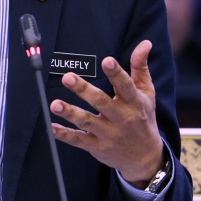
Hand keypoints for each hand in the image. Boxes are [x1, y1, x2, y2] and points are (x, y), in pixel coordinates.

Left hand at [50, 40, 163, 187]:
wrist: (146, 157)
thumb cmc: (144, 118)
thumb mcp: (146, 93)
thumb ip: (140, 68)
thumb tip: (144, 43)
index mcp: (134, 102)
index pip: (125, 86)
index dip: (116, 73)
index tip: (106, 61)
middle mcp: (121, 118)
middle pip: (101, 102)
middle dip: (83, 90)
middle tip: (68, 77)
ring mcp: (108, 134)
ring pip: (87, 122)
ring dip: (70, 113)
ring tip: (55, 104)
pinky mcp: (98, 147)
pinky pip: (80, 140)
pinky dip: (66, 135)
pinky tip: (53, 127)